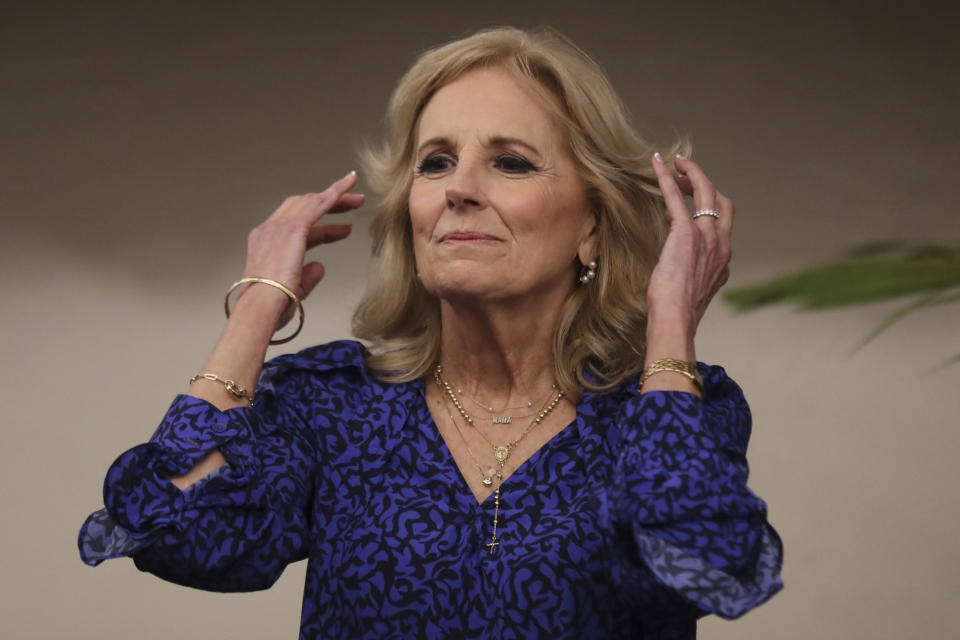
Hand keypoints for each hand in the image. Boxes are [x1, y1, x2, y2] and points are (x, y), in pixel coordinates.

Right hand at [240, 170, 363, 320]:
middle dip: (329, 203)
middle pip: (304, 207)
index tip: (342, 229)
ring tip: (357, 198)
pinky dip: (334, 193)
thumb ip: (308, 275)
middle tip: (352, 203)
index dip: (323, 228)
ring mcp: (280, 227)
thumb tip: (320, 266)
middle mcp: (270, 230)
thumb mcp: (294, 288)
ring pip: (312, 202)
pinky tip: (347, 186)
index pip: (298, 227)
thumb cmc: (271, 305)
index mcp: (266, 243)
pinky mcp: (294, 229)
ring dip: (336, 197)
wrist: (260, 306)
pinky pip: (318, 205)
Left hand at [647, 153, 733, 341]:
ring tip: (674, 165)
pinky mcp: (685, 233)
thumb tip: (684, 269)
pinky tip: (657, 163)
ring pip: (705, 192)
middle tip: (684, 179)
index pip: (723, 224)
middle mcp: (721, 243)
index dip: (705, 210)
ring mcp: (706, 236)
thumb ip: (696, 276)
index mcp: (723, 258)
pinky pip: (675, 196)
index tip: (683, 208)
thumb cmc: (677, 313)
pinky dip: (666, 177)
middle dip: (705, 186)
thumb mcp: (695, 292)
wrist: (676, 320)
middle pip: (722, 201)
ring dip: (691, 175)